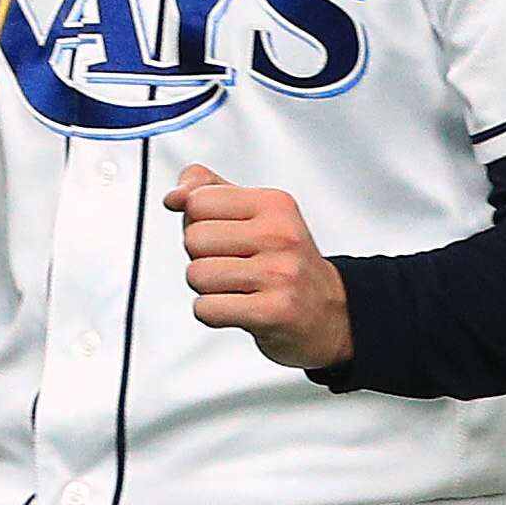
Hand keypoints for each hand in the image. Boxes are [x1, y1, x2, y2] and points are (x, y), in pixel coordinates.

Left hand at [161, 164, 351, 371]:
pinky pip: (206, 309)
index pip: (197, 201)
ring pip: (196, 275)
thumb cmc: (286, 262)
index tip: (226, 236)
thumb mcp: (255, 214)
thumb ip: (208, 191)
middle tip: (235, 266)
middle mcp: (280, 235)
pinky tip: (240, 308)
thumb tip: (173, 197)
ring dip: (207, 288)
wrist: (331, 312)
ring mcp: (279, 274)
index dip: (199, 222)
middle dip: (202, 257)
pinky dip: (213, 313)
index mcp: (274, 204)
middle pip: (193, 239)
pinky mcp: (273, 312)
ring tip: (239, 288)